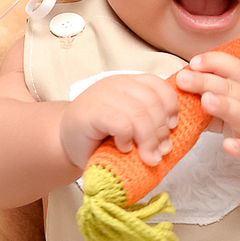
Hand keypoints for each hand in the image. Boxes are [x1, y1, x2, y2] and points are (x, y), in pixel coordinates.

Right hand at [59, 72, 180, 170]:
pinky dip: (127, 138)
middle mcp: (117, 84)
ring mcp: (103, 96)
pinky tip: (123, 148)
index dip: (171, 106)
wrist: (64, 143)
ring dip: (148, 140)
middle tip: (160, 152)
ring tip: (147, 157)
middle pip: (152, 102)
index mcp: (129, 83)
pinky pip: (121, 123)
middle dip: (161, 131)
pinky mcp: (92, 112)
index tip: (173, 127)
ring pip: (140, 114)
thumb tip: (174, 136)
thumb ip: (149, 122)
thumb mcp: (130, 124)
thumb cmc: (100, 137)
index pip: (159, 85)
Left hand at [175, 49, 239, 179]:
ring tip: (206, 101)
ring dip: (224, 107)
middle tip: (183, 78)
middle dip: (206, 82)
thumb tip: (181, 90)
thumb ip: (216, 95)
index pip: (232, 69)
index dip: (214, 63)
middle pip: (230, 89)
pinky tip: (228, 146)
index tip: (194, 62)